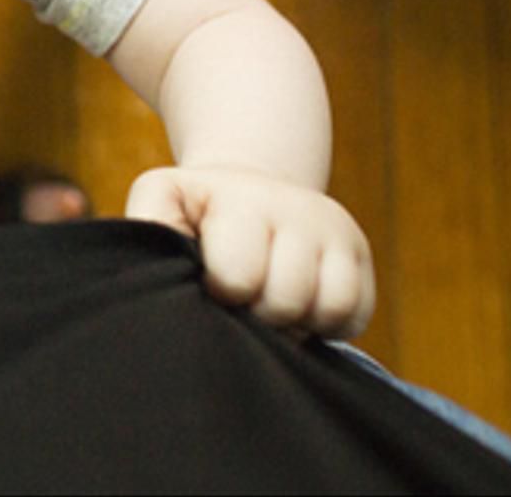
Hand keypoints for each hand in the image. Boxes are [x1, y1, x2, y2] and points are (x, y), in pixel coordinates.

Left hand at [124, 164, 374, 338]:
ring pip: (330, 307)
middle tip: (242, 298)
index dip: (223, 291)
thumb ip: (150, 224)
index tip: (212, 282)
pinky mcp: (360, 255)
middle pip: (287, 299)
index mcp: (242, 201)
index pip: (239, 275)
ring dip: (297, 320)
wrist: (250, 188)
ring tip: (268, 302)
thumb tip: (158, 265)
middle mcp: (298, 210)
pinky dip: (327, 323)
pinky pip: (356, 313)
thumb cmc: (197, 208)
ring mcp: (335, 231)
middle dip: (259, 312)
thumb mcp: (162, 198)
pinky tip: (299, 305)